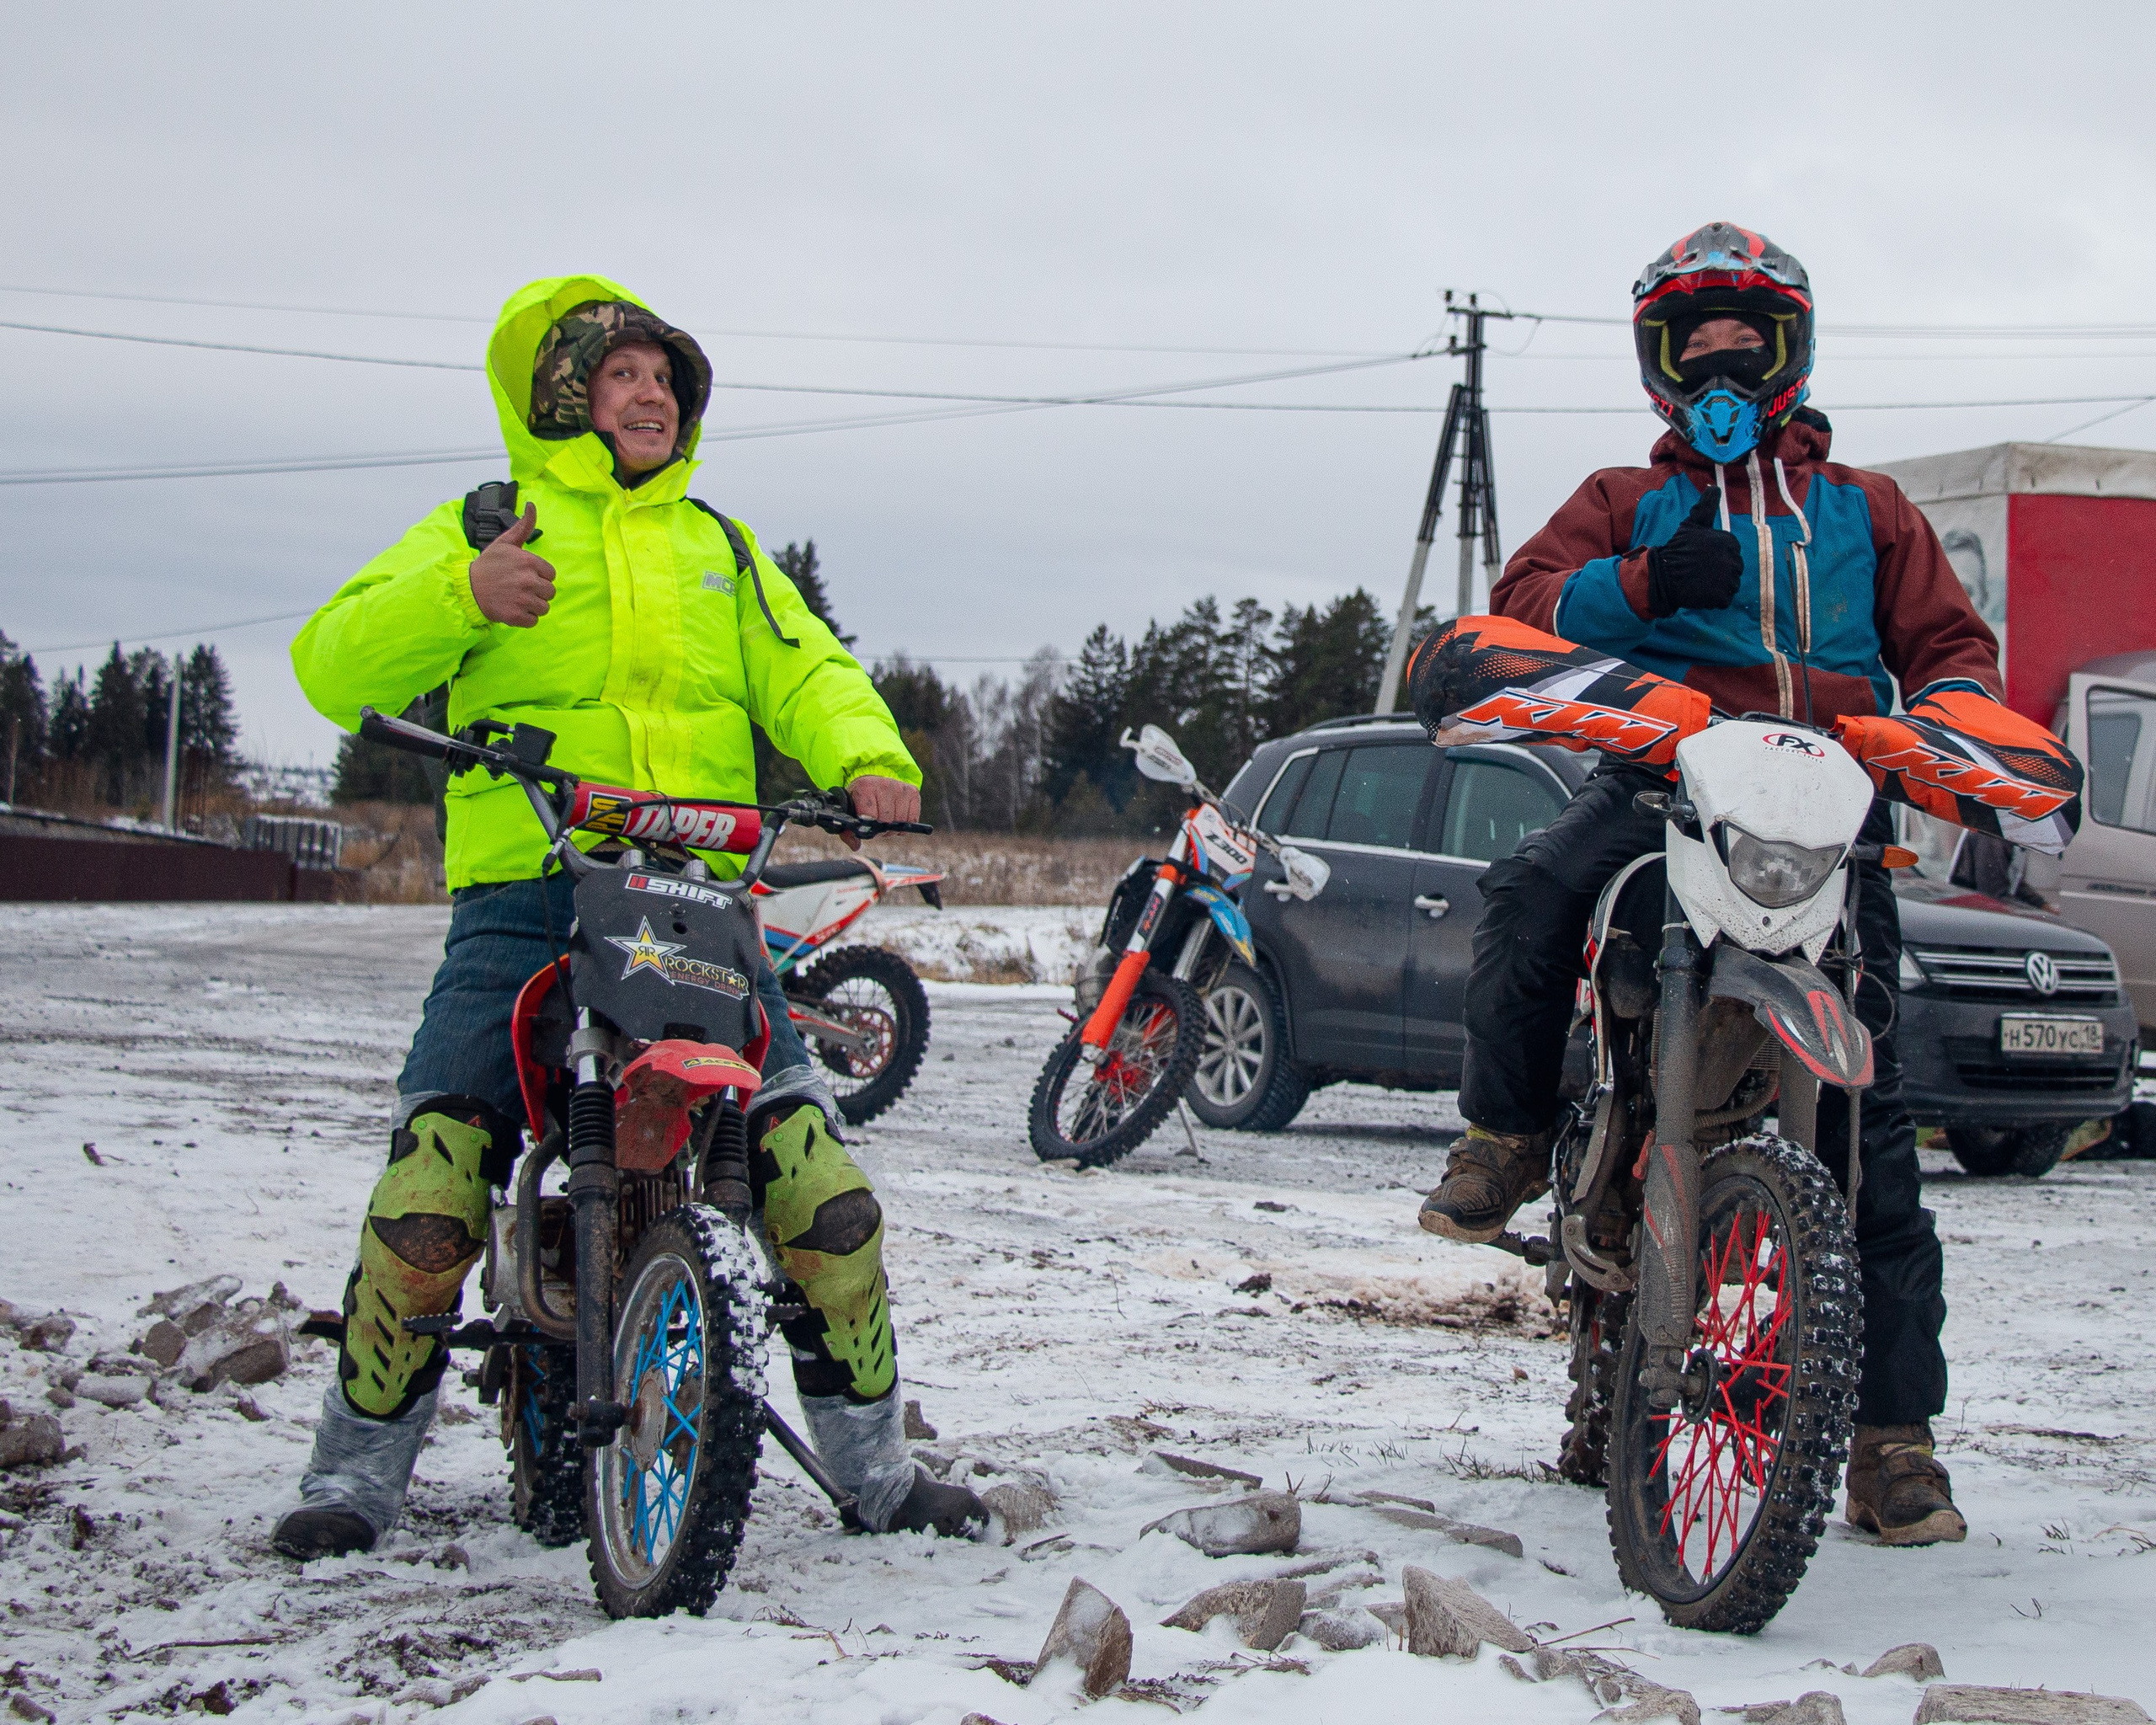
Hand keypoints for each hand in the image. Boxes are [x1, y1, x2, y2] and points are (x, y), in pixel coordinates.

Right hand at [467, 504, 555, 627]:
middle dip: (537, 592)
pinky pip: (534, 621)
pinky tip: (513, 609)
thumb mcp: (505, 543)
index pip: (551, 575)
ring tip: (516, 599)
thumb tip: (532, 506)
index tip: (524, 575)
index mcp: (528, 562)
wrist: (467, 588)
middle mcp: (528, 581)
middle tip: (519, 589)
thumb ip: (523, 526)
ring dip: (532, 606)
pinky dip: (525, 618)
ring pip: (544, 608)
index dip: (539, 576)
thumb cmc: (488, 565)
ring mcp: (522, 599)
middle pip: (550, 592)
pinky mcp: (515, 616)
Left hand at [841, 774, 920, 850]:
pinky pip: (912, 819)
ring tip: (886, 821)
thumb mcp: (850, 810)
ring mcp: (900, 788)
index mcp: (865, 787)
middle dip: (881, 828)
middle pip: (886, 821)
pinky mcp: (913, 792)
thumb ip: (848, 830)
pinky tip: (897, 818)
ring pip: (900, 821)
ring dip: (894, 827)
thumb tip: (856, 846)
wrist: (874, 781)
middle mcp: (884, 785)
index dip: (869, 826)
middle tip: (877, 824)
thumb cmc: (861, 798)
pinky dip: (905, 823)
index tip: (866, 824)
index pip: (870, 817)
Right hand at [1645, 487, 1742, 617]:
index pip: (1731, 553)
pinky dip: (1713, 599)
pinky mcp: (1722, 597)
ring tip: (1700, 582)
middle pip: (1733, 570)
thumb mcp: (1692, 524)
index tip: (1701, 558)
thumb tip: (1715, 487)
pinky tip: (1700, 592)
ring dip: (1717, 586)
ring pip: (1730, 585)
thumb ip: (1706, 506)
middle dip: (1718, 572)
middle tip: (1699, 572)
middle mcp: (1732, 560)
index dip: (1716, 557)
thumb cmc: (1677, 549)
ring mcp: (1727, 580)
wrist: (1662, 575)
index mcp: (1729, 542)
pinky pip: (1723, 600)